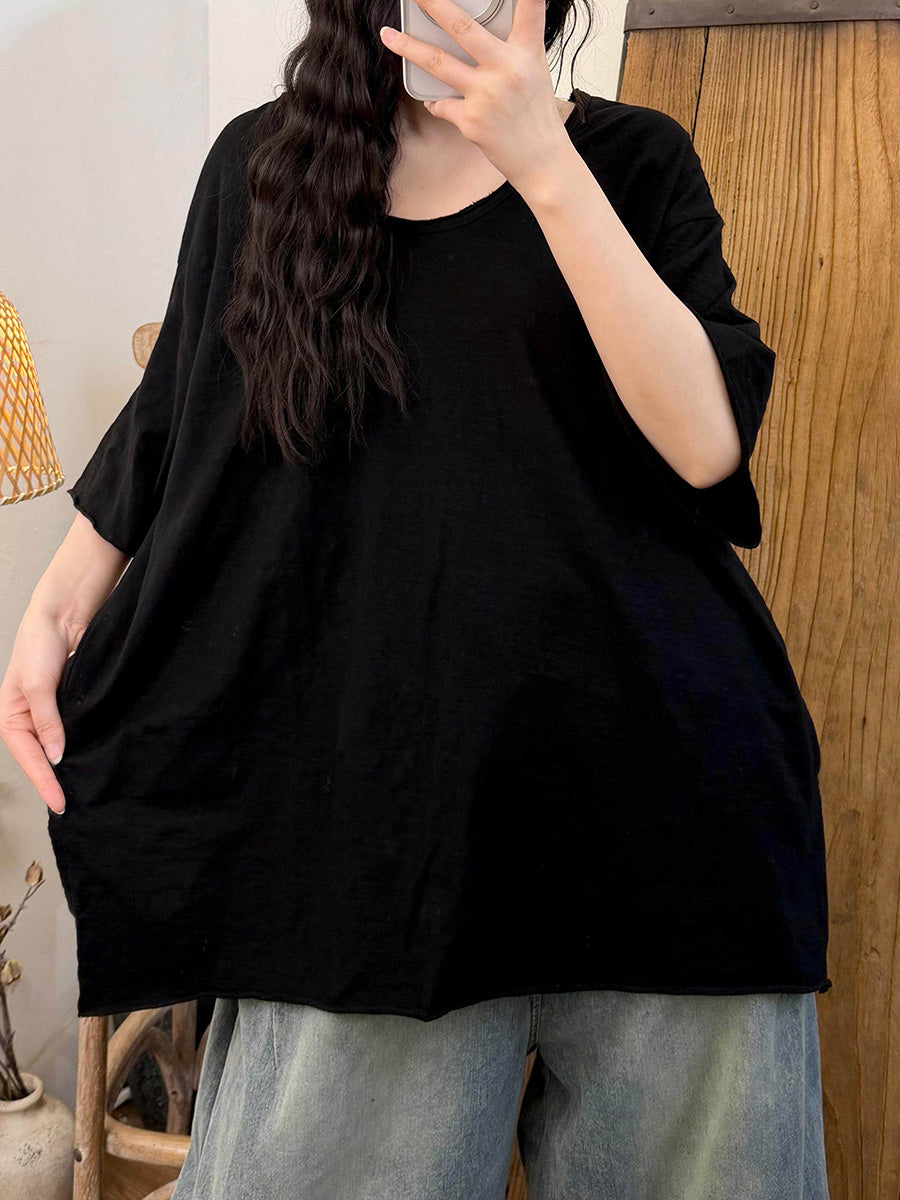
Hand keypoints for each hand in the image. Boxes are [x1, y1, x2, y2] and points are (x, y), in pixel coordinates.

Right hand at [0, 607, 78, 814]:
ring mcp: (50, 712)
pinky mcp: (70, 704)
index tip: (58, 803)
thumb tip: (56, 755)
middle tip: (70, 805)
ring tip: (81, 790)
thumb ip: (48, 721)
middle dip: (53, 780)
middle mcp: (30, 718)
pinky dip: (81, 745)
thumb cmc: (39, 643)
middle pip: (41, 758)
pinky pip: (74, 731)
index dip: (43, 781)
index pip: (28, 757)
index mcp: (11, 716)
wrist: (64, 614)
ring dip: (68, 766)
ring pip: (58, 747)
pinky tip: (91, 758)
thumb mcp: (38, 685)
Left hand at [380, 0, 572, 194]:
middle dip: (433, 4)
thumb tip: (482, 30)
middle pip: (462, 28)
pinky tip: (433, 100)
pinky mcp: (471, 121)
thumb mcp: (535, 70)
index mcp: (525, 53)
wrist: (541, 160)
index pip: (528, 9)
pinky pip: (441, 104)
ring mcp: (486, 95)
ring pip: (438, 63)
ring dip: (408, 47)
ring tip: (388, 35)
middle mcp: (506, 69)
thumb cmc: (536, 115)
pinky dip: (435, 101)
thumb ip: (514, 44)